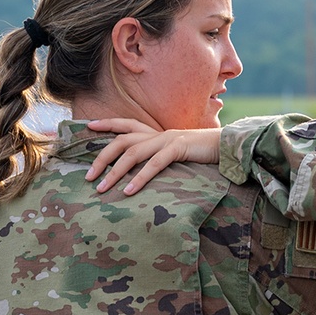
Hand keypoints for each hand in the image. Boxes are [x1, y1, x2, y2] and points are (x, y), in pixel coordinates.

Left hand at [85, 119, 221, 193]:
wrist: (228, 146)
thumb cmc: (203, 154)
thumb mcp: (178, 153)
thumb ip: (161, 156)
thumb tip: (145, 170)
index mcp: (157, 133)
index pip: (126, 124)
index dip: (107, 123)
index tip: (88, 125)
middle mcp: (158, 133)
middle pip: (121, 141)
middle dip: (102, 158)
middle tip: (88, 177)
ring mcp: (167, 139)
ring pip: (133, 153)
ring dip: (115, 172)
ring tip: (102, 189)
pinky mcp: (178, 148)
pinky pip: (154, 164)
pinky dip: (140, 178)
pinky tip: (129, 191)